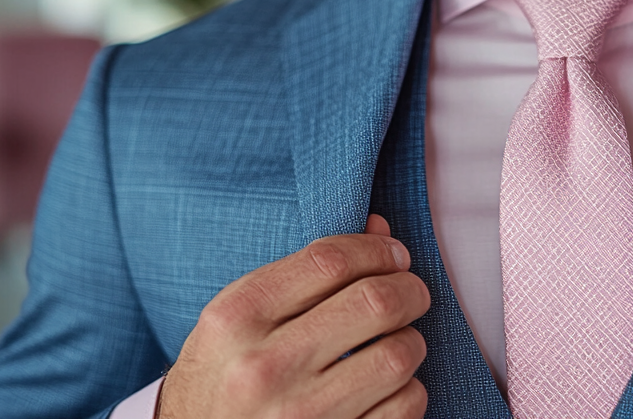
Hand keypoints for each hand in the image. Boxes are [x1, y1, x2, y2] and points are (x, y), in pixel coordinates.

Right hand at [158, 215, 430, 418]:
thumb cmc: (220, 377)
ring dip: (410, 341)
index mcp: (236, 319)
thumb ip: (305, 272)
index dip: (375, 250)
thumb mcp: (238, 318)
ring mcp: (299, 415)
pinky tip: (387, 387)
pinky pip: (404, 406)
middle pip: (374, 303)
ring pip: (397, 355)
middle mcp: (264, 367)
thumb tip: (381, 232)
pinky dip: (408, 390)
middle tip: (412, 292)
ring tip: (397, 341)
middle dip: (409, 289)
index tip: (393, 254)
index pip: (329, 262)